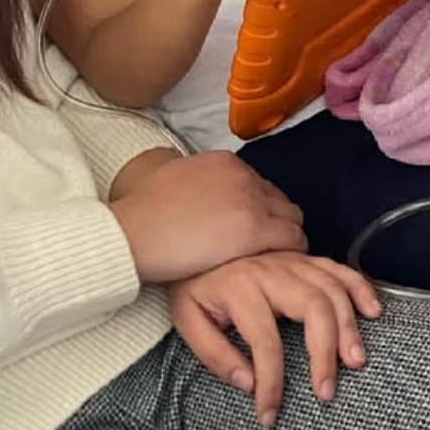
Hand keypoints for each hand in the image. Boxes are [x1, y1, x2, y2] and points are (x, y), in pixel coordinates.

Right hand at [109, 151, 306, 283]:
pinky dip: (290, 253)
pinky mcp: (255, 229)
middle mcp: (243, 175)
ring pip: (293, 219)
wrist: (135, 230)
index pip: (261, 185)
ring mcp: (251, 200)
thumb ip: (201, 180)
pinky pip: (294, 240)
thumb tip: (205, 194)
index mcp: (225, 162)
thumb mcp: (176, 177)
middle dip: (275, 223)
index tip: (249, 230)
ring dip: (284, 238)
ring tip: (268, 260)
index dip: (258, 210)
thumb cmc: (145, 211)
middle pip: (280, 200)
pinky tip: (275, 268)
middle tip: (261, 248)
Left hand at [170, 253, 381, 426]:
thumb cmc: (194, 284)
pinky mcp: (302, 257)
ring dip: (348, 325)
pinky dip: (360, 287)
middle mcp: (270, 269)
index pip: (264, 340)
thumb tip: (248, 383)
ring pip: (331, 288)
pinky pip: (339, 268)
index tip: (269, 414)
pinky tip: (372, 312)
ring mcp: (290, 260)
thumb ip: (214, 353)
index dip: (271, 382)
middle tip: (326, 391)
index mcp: (239, 286)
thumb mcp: (187, 318)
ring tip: (355, 361)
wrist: (190, 240)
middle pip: (312, 306)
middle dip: (325, 351)